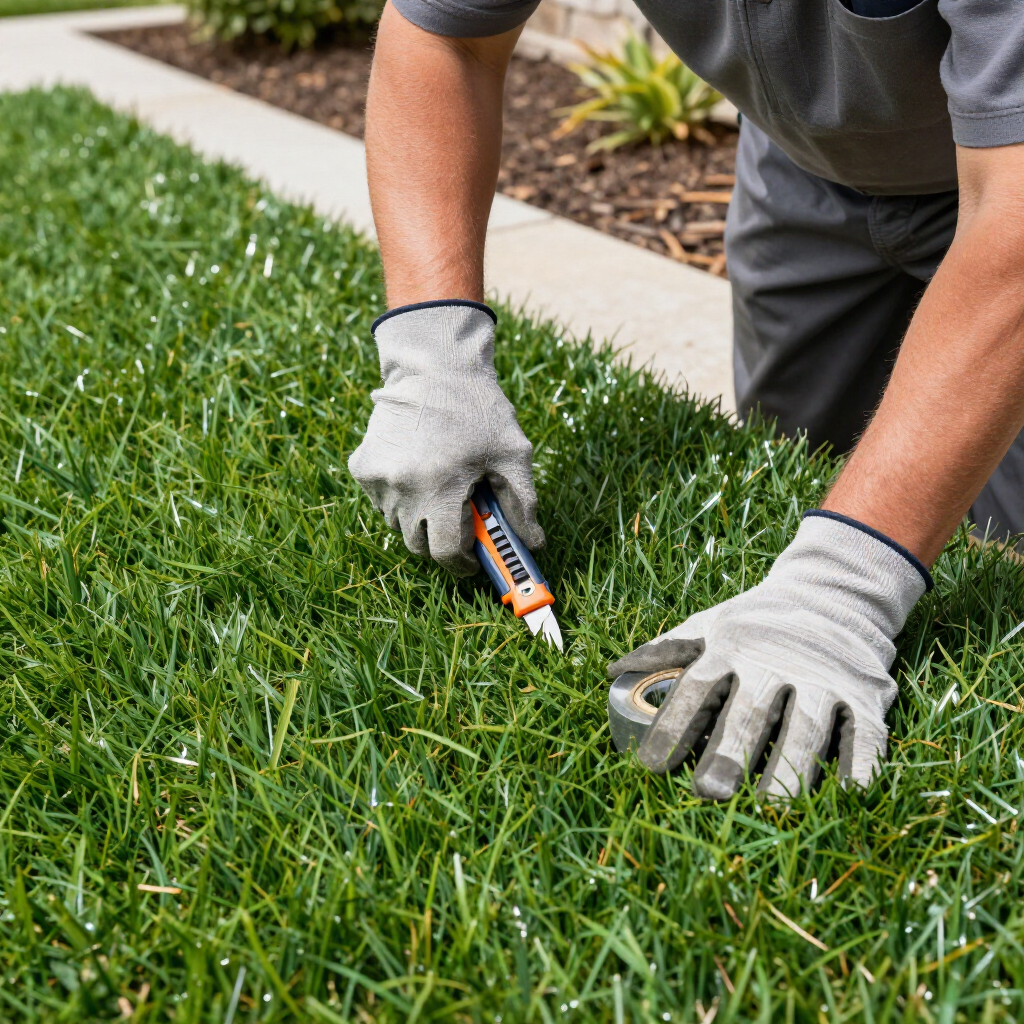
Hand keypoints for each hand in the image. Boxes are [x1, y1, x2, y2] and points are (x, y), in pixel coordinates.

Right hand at [348, 301, 543, 574]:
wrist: (435, 366)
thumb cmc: (479, 409)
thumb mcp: (512, 454)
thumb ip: (523, 503)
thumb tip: (533, 543)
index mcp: (441, 487)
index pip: (444, 551)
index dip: (461, 563)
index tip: (472, 561)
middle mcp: (402, 486)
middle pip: (418, 544)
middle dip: (441, 540)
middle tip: (461, 520)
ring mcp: (377, 476)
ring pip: (397, 523)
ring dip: (419, 518)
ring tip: (441, 488)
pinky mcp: (361, 465)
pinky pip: (381, 500)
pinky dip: (399, 497)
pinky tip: (418, 471)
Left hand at [607, 512, 930, 798]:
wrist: (834, 596)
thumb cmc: (758, 624)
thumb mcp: (710, 625)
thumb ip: (665, 650)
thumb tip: (613, 671)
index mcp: (731, 649)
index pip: (695, 689)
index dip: (672, 726)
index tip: (649, 765)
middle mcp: (777, 665)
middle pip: (751, 712)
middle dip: (730, 751)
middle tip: (710, 792)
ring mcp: (825, 682)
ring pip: (808, 729)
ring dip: (790, 770)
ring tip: (771, 807)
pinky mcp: (866, 700)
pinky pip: (863, 737)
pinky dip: (858, 767)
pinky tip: (845, 796)